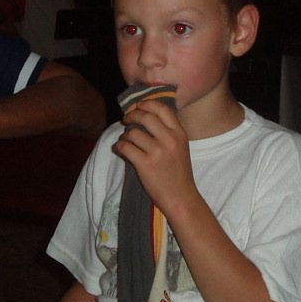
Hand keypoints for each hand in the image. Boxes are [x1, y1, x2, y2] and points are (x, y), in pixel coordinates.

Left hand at [111, 100, 196, 214]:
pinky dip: (119, 146)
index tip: (139, 106)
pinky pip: (125, 147)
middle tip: (126, 119)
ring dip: (124, 135)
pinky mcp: (145, 164)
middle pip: (145, 117)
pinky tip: (120, 149)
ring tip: (125, 140)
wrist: (181, 197)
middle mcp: (170, 140)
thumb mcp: (181, 147)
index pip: (163, 109)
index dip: (148, 104)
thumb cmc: (179, 173)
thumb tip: (146, 116)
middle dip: (132, 115)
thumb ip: (169, 132)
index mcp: (180, 134)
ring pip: (132, 133)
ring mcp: (157, 152)